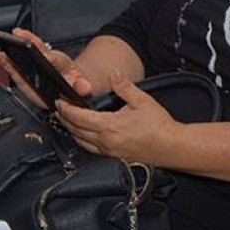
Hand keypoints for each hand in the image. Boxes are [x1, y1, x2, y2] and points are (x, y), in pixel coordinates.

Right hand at [0, 27, 92, 108]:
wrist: (71, 83)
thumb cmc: (74, 83)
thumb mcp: (82, 86)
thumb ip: (82, 87)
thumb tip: (85, 88)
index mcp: (62, 64)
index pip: (57, 58)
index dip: (52, 56)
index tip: (47, 55)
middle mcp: (47, 60)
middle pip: (38, 48)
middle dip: (29, 41)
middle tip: (19, 35)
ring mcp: (34, 64)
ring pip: (23, 53)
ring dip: (11, 48)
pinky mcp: (23, 72)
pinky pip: (11, 64)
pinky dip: (0, 59)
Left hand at [56, 68, 180, 163]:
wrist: (170, 146)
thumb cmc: (158, 125)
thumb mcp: (142, 100)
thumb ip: (124, 87)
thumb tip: (113, 73)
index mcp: (109, 126)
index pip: (79, 117)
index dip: (66, 109)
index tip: (59, 102)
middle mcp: (105, 141)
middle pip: (76, 131)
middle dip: (65, 120)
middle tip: (58, 110)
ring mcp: (109, 151)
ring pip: (81, 142)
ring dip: (72, 131)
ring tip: (67, 122)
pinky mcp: (114, 157)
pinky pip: (91, 149)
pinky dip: (82, 141)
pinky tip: (84, 136)